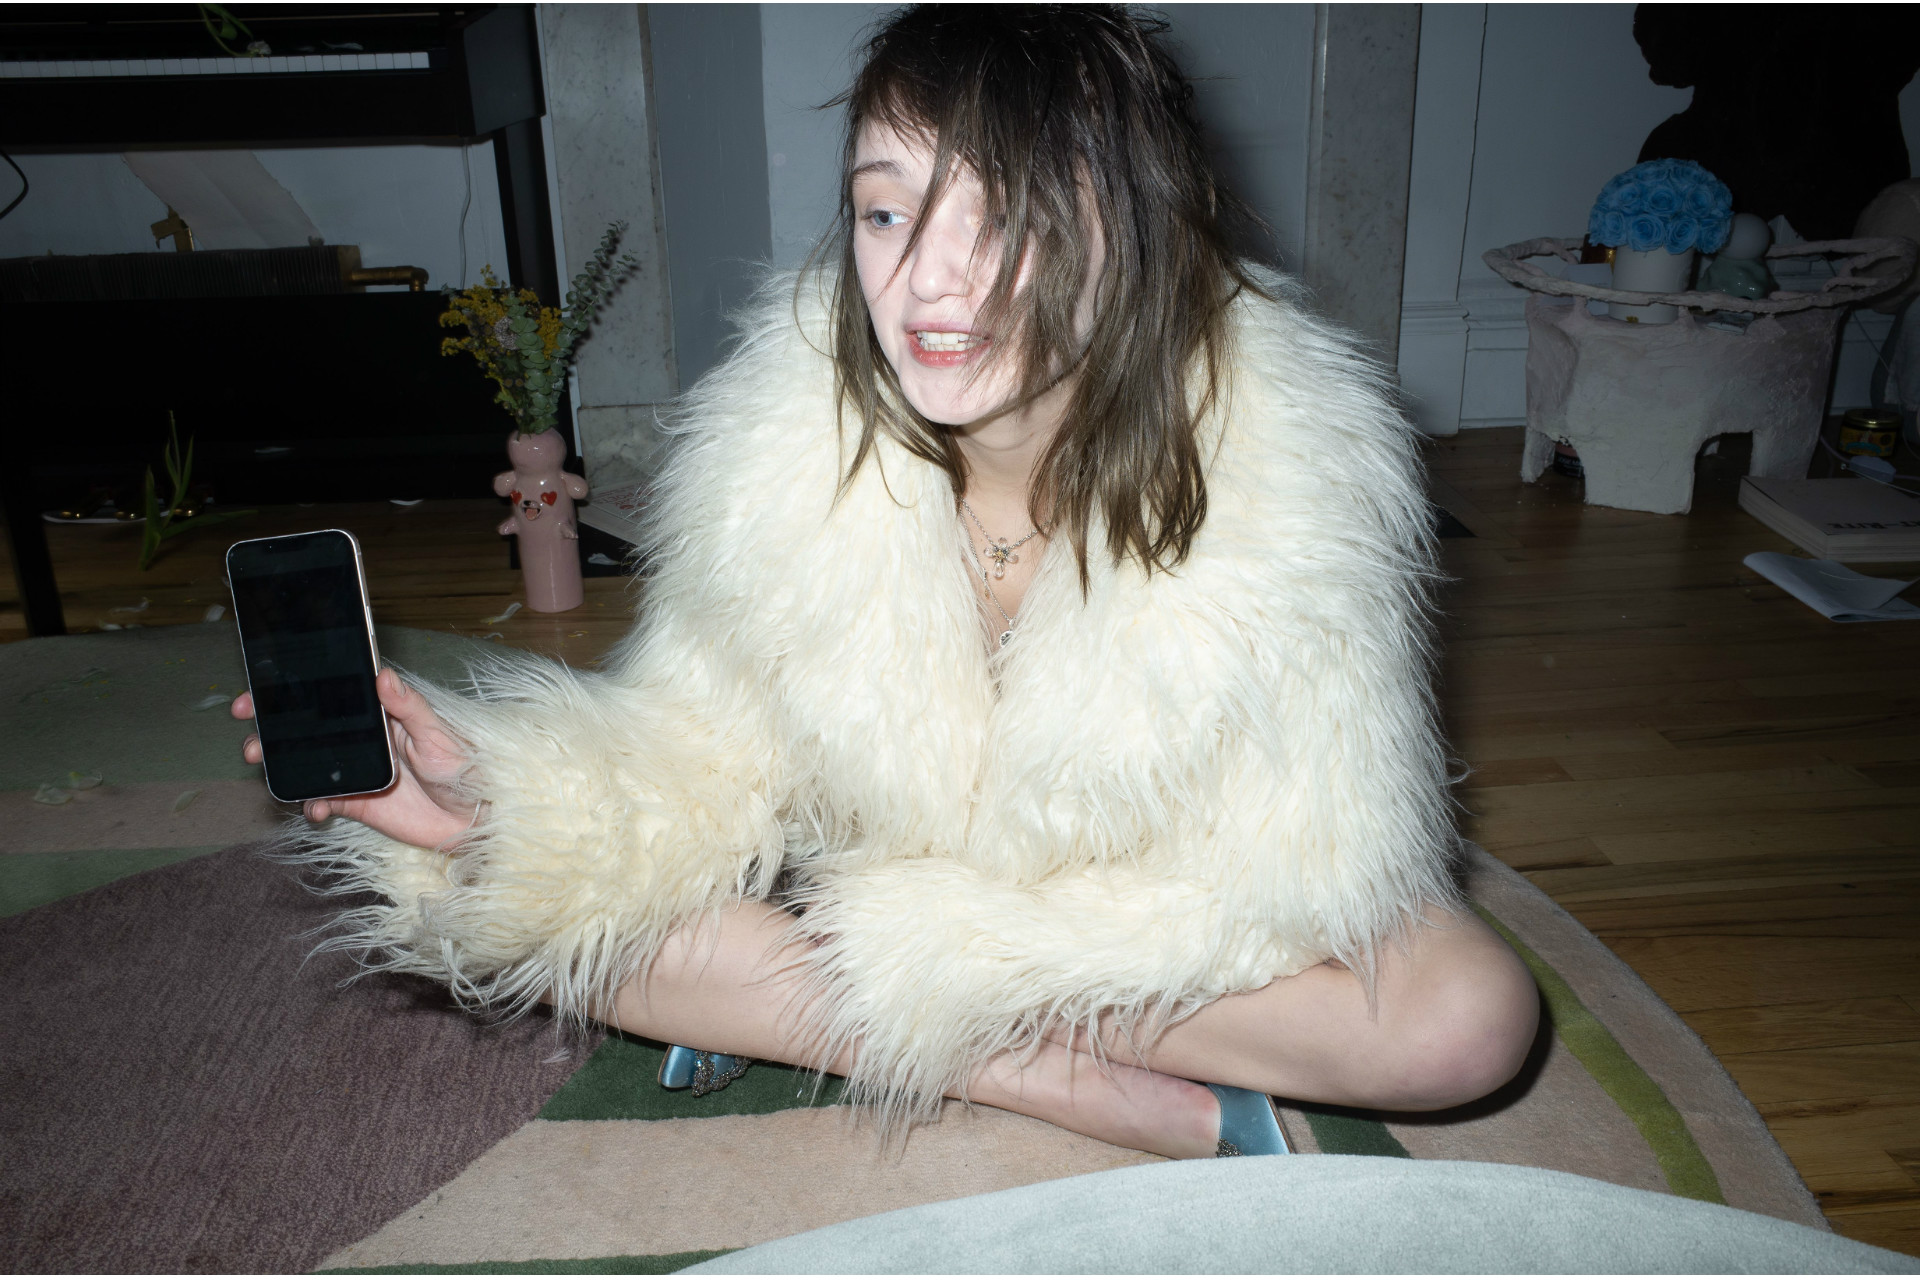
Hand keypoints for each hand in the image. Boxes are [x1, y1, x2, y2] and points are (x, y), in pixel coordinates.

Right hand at [233, 668, 480, 850]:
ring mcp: (356, 771)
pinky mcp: (357, 802)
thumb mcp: (437, 732)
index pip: (329, 698)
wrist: (475, 814)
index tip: (261, 690)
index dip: (294, 692)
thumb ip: (409, 707)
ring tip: (261, 762)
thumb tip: (384, 675)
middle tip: (249, 730)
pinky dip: (312, 803)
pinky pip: (323, 800)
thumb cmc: (465, 764)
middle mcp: (361, 740)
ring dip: (280, 764)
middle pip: (307, 730)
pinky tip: (314, 807)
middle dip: (272, 728)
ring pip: (307, 764)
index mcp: (378, 715)